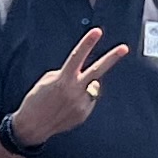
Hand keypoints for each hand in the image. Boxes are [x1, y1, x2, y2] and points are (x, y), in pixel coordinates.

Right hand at [14, 25, 128, 144]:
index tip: (97, 31)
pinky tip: (67, 107)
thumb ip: (68, 74)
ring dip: (84, 87)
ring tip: (66, 97)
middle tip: (124, 48)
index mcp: (63, 79)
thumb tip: (86, 77)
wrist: (32, 126)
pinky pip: (88, 101)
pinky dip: (81, 100)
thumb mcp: (47, 80)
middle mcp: (74, 91)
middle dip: (111, 58)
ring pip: (92, 88)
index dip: (87, 43)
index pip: (77, 57)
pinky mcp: (83, 114)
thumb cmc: (37, 99)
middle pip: (97, 71)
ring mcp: (81, 104)